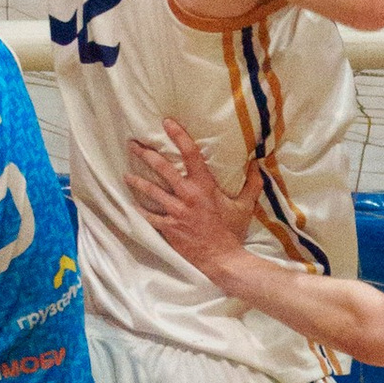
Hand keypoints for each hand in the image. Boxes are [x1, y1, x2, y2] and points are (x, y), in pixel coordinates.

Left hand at [128, 117, 258, 280]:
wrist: (223, 259)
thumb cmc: (233, 232)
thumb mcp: (245, 206)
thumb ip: (252, 184)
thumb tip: (256, 165)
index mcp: (205, 186)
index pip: (190, 154)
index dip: (178, 136)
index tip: (167, 123)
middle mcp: (187, 195)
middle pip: (162, 169)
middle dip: (146, 155)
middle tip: (133, 145)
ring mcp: (176, 211)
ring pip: (151, 191)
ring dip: (137, 181)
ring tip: (126, 175)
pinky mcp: (169, 227)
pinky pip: (150, 217)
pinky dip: (141, 211)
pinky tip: (132, 205)